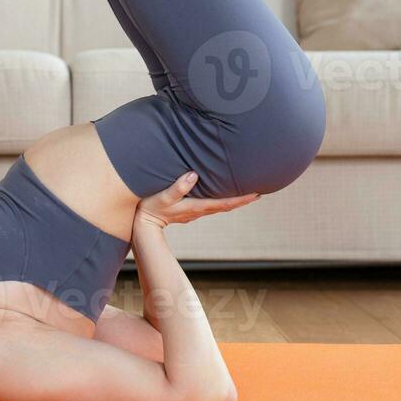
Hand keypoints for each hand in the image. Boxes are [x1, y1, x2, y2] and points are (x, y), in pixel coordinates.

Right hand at [134, 172, 260, 230]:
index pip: (224, 203)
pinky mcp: (188, 210)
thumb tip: (194, 175)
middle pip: (226, 205)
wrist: (141, 225)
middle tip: (260, 193)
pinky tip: (222, 194)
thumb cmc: (150, 208)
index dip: (241, 199)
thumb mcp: (162, 197)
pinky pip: (210, 204)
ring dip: (233, 200)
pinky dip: (221, 200)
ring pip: (219, 206)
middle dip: (243, 200)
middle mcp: (198, 210)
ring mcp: (194, 212)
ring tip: (246, 192)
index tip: (257, 194)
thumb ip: (177, 187)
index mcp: (196, 206)